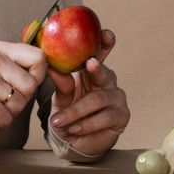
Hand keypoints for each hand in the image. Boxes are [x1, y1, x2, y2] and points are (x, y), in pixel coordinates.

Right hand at [0, 41, 47, 132]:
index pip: (39, 58)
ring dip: (8, 112)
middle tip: (1, 97)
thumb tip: (57, 67)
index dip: (37, 75)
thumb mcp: (0, 68)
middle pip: (31, 85)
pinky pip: (7, 118)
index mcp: (1, 48)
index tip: (22, 82)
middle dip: (21, 98)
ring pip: (19, 104)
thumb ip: (23, 65)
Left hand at [48, 29, 129, 155]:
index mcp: (91, 72)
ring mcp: (116, 98)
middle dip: (97, 68)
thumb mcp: (60, 98)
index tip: (105, 34)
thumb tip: (52, 67)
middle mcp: (107, 81)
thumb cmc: (66, 113)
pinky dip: (85, 124)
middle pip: (103, 72)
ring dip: (76, 111)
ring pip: (97, 100)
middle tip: (89, 63)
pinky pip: (104, 117)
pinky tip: (73, 129)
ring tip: (59, 121)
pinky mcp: (121, 116)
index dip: (105, 43)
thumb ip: (61, 84)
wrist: (71, 140)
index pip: (100, 53)